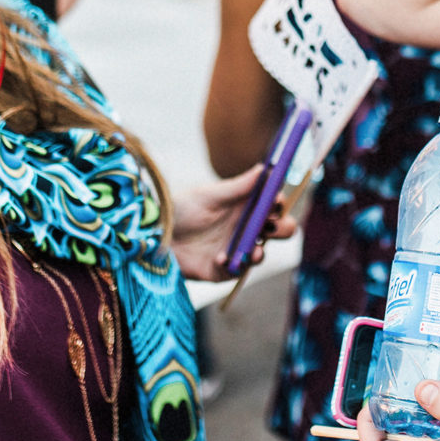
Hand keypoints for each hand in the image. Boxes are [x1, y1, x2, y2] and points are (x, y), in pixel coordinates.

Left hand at [167, 163, 299, 281]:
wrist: (156, 234)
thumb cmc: (182, 208)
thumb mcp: (210, 196)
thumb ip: (239, 186)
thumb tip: (266, 169)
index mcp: (245, 206)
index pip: (274, 205)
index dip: (279, 204)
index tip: (275, 203)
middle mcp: (245, 228)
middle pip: (280, 231)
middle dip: (283, 229)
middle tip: (270, 228)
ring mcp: (236, 249)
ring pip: (262, 254)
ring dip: (261, 253)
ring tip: (254, 252)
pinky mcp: (223, 269)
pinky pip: (236, 271)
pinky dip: (231, 266)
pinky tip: (218, 258)